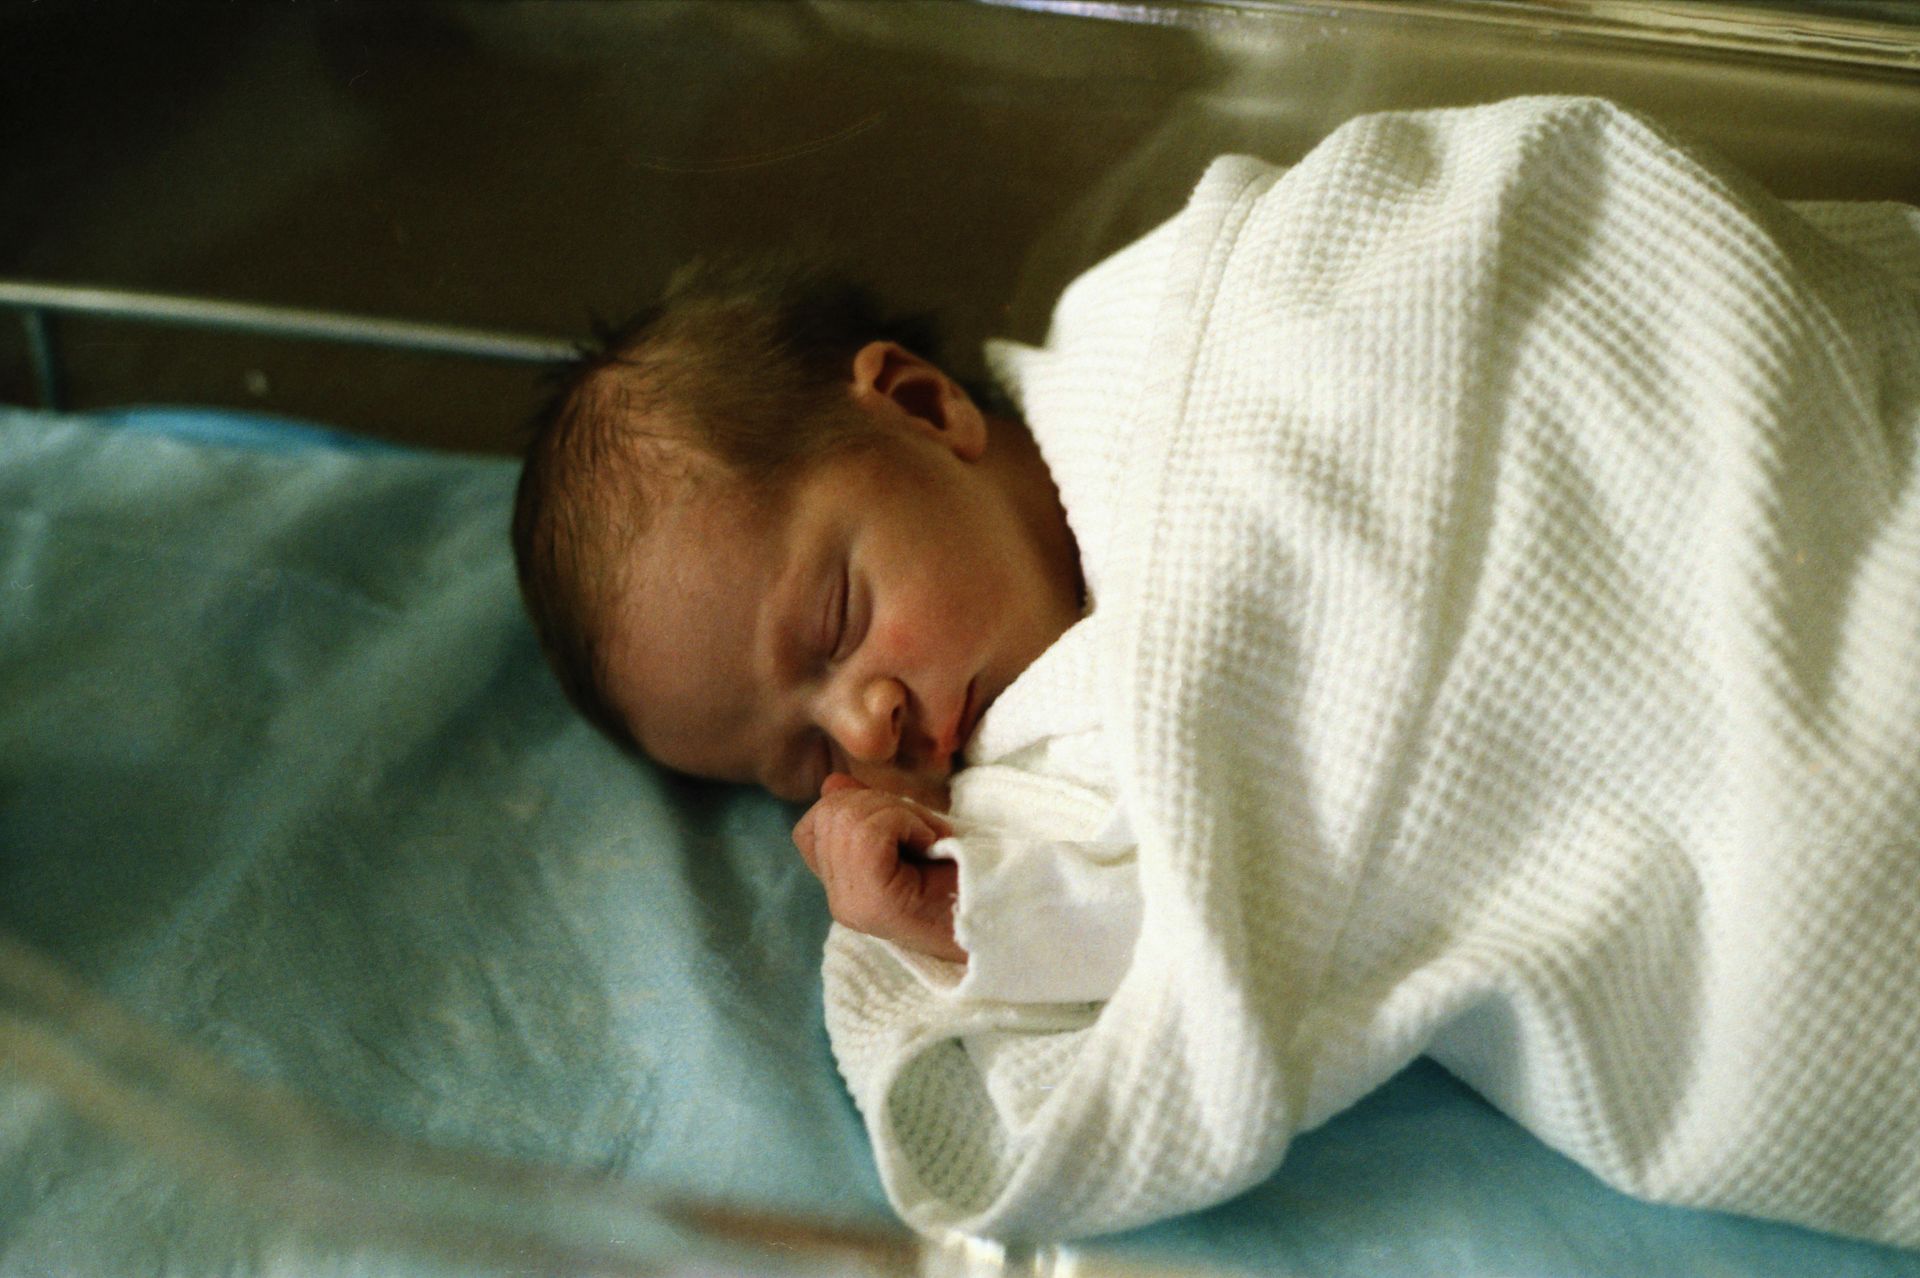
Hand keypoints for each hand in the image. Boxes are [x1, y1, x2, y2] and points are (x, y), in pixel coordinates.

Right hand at [791, 774, 966, 963]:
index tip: (903, 829)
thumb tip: (833, 784)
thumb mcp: (913, 838)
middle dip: (882, 805)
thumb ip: (869, 815)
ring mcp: (853, 905)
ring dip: (899, 814)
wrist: (1008, 926)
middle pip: (831, 813)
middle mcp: (840, 902)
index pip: (810, 827)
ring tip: (930, 843)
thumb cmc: (971, 881)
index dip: (855, 808)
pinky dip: (907, 823)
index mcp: (844, 890)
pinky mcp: (875, 903)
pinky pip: (870, 830)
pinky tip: (932, 847)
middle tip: (924, 835)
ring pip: (849, 817)